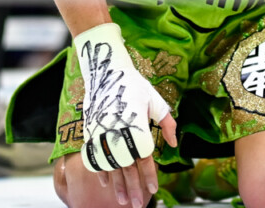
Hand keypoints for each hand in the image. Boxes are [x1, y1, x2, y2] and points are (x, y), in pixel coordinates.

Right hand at [76, 23, 177, 205]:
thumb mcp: (156, 100)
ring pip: (110, 165)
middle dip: (134, 188)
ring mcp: (102, 131)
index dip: (149, 174)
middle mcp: (118, 129)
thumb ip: (167, 123)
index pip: (144, 156)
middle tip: (138, 205)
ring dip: (117, 185)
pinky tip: (107, 184)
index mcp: (137, 123)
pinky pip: (94, 156)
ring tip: (124, 201)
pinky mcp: (90, 130)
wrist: (106, 69)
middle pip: (127, 166)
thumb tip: (174, 145)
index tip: (154, 190)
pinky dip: (101, 171)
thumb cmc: (134, 84)